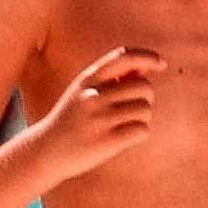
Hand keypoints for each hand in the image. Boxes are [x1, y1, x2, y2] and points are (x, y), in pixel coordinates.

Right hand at [26, 44, 159, 180]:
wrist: (46, 151)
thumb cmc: (71, 120)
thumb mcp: (82, 92)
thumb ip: (109, 80)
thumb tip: (144, 71)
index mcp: (88, 79)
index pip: (124, 57)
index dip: (148, 57)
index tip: (161, 63)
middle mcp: (94, 95)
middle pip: (144, 86)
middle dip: (146, 98)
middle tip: (135, 108)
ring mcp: (100, 118)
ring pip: (145, 109)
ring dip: (143, 118)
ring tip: (128, 124)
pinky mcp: (106, 141)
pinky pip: (142, 130)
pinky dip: (140, 133)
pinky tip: (127, 137)